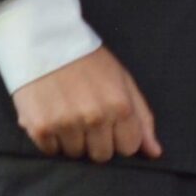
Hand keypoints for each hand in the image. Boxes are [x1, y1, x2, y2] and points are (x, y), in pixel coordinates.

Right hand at [11, 46, 161, 161]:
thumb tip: (155, 152)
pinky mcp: (40, 128)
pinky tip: (51, 114)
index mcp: (120, 105)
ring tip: (67, 111)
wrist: (45, 40)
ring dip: (72, 139)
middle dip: (97, 140)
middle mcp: (94, 117)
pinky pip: (51, 151)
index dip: (120, 137)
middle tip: (86, 116)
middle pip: (102, 155)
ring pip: (76, 154)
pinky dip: (51, 138)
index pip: (128, 147)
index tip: (110, 123)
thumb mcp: (123, 80)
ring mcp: (66, 124)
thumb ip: (142, 118)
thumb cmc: (88, 60)